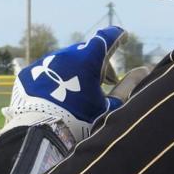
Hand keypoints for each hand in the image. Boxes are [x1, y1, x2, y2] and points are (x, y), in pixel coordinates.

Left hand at [2, 27, 124, 146]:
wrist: (40, 136)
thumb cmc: (80, 122)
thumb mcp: (109, 106)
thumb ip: (128, 86)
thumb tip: (143, 70)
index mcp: (88, 59)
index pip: (107, 38)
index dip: (117, 36)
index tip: (122, 36)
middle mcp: (66, 55)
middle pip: (87, 51)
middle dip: (99, 62)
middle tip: (106, 81)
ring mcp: (45, 63)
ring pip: (67, 61)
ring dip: (77, 70)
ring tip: (81, 92)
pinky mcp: (30, 74)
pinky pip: (48, 71)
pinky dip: (57, 79)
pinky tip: (60, 97)